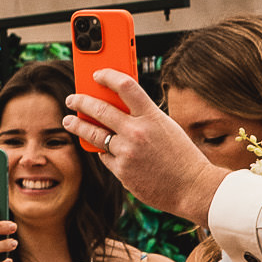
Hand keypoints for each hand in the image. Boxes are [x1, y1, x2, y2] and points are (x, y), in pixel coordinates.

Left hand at [62, 70, 226, 224]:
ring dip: (78, 126)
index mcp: (152, 116)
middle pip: (100, 109)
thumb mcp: (166, 127)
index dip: (108, 76)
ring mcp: (127, 152)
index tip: (96, 74)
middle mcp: (137, 132)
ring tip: (69, 121)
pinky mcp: (122, 171)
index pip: (125, 86)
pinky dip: (103, 151)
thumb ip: (144, 116)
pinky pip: (105, 156)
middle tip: (72, 99)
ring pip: (94, 134)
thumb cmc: (182, 156)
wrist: (192, 187)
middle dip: (81, 102)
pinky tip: (103, 149)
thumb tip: (117, 107)